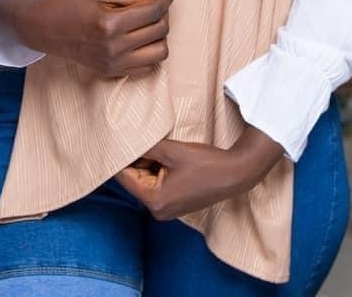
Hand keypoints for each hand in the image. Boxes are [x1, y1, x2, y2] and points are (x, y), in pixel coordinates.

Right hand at [0, 0, 178, 77]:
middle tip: (157, 1)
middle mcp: (113, 48)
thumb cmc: (70, 5)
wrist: (44, 29)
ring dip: (160, 35)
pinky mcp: (111, 72)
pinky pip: (146, 66)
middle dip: (164, 13)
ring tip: (149, 21)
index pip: (153, 11)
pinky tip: (140, 37)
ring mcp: (113, 63)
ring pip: (159, 53)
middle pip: (160, 31)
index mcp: (109, 24)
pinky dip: (150, 51)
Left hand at [116, 125, 283, 219]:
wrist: (235, 174)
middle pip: (136, 182)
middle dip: (137, 161)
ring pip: (147, 182)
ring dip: (149, 165)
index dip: (121, 159)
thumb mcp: (172, 151)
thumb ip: (147, 149)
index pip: (126, 179)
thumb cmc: (206, 164)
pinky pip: (159, 186)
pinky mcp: (176, 205)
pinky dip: (159, 172)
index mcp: (155, 201)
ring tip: (157, 147)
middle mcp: (159, 211)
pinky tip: (166, 157)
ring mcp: (168, 210)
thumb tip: (127, 143)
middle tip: (140, 140)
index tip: (117, 142)